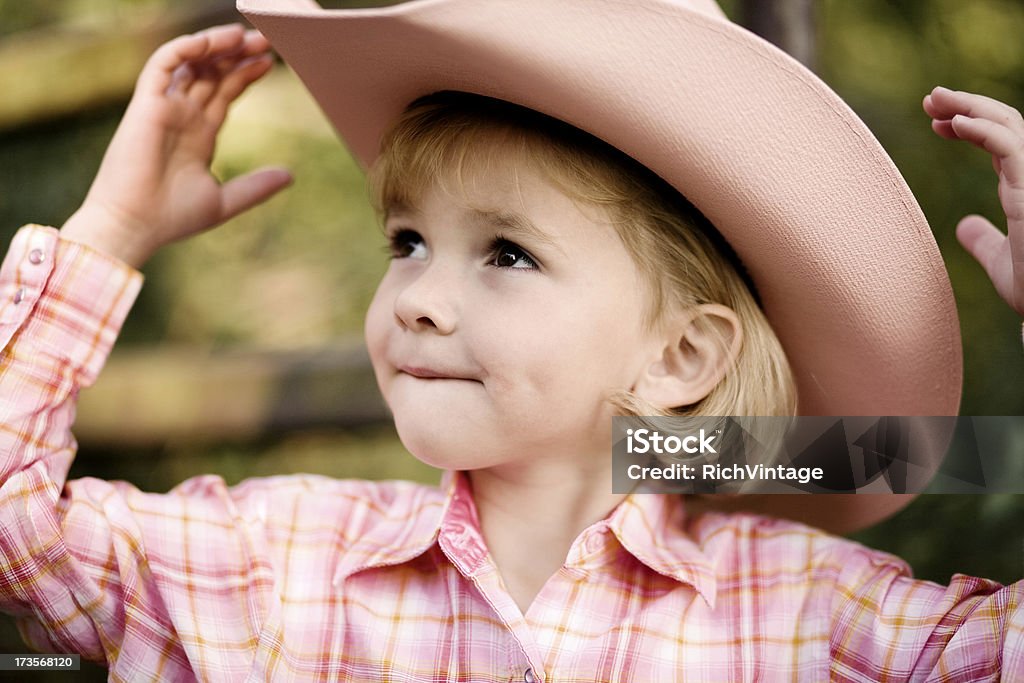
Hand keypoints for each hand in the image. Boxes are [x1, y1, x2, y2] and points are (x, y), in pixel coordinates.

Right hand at [61, 24, 291, 267]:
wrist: (136, 226)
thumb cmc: (172, 218)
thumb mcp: (224, 200)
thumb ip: (256, 186)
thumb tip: (290, 175)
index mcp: (199, 134)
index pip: (224, 92)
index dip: (245, 74)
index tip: (269, 62)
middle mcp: (182, 116)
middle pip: (211, 72)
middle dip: (237, 53)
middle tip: (266, 38)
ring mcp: (164, 107)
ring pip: (190, 61)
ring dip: (216, 44)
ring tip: (245, 34)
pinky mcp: (146, 104)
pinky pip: (163, 64)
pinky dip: (185, 48)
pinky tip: (211, 43)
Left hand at [924, 86, 1023, 316]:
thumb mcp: (1002, 263)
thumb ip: (984, 242)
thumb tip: (963, 227)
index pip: (999, 144)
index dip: (969, 128)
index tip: (936, 123)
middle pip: (1003, 126)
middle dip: (966, 107)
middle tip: (930, 97)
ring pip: (1008, 126)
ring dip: (969, 107)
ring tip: (934, 98)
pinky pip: (1010, 147)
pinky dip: (982, 130)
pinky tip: (954, 123)